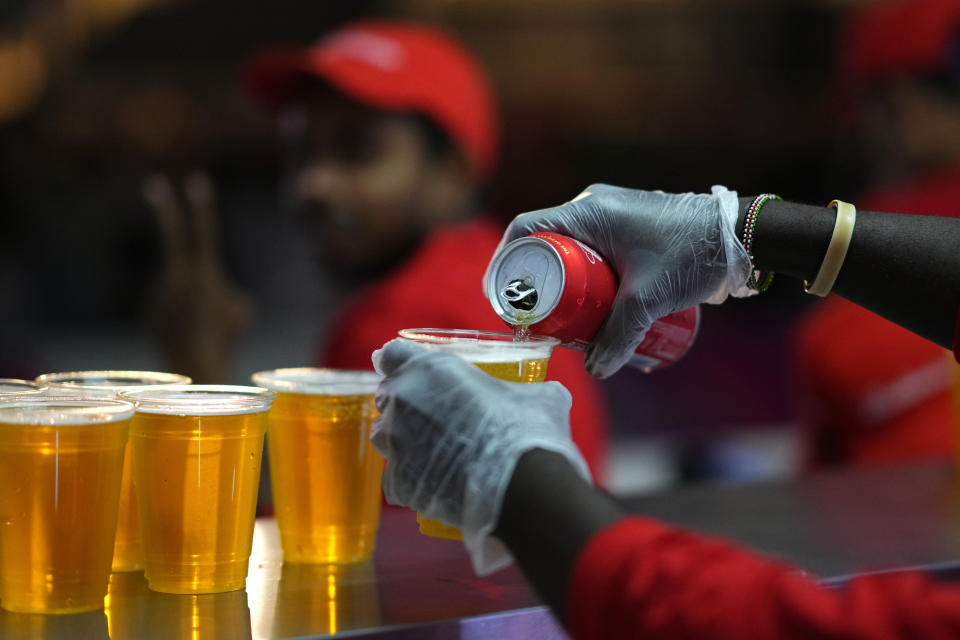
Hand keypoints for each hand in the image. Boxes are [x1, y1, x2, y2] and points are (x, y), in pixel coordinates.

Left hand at [142, 173, 252, 382]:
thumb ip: (230, 293)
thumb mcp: (243, 311)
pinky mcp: (150, 309)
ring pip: (185, 287)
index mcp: (204, 272)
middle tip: (154, 185)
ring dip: (195, 304)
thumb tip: (219, 292)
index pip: (204, 231)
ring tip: (201, 327)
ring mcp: (159, 291)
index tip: (197, 180)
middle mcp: (176, 275)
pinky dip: (182, 318)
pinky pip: (172, 305)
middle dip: (165, 208)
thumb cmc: (225, 337)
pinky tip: (188, 334)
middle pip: (172, 236)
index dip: (203, 206)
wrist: (193, 364)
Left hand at [371, 339, 590, 573]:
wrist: (524, 487)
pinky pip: (397, 478)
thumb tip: (547, 395)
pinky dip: (413, 480)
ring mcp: (396, 445)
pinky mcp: (398, 483)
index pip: (393, 354)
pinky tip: (438, 484)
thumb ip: (526, 389)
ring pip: (385, 437)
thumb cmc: (528, 429)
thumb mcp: (537, 396)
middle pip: (388, 396)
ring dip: (403, 440)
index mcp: (430, 369)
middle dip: (405, 404)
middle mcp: (404, 402)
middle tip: (435, 416)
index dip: (401, 362)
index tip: (411, 371)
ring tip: (435, 453)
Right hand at [487, 184, 751, 377]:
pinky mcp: (628, 224)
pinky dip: (584, 273)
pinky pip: (590, 247)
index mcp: (588, 212)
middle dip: (536, 282)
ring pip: (569, 248)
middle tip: (535, 316)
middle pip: (545, 243)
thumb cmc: (692, 255)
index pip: (526, 229)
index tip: (501, 296)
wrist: (739, 235)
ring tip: (564, 316)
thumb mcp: (649, 298)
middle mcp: (593, 206)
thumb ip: (620, 334)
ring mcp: (611, 213)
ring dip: (562, 280)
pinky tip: (591, 300)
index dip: (506, 262)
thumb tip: (597, 369)